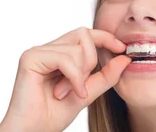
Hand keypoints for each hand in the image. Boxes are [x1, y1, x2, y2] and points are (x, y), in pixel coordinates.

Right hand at [0, 27, 130, 131]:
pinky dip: (74, 77)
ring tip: (68, 93)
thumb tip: (125, 58)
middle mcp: (46, 49)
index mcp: (56, 54)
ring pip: (76, 49)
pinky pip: (65, 59)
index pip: (83, 34)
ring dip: (80, 75)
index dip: (104, 37)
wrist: (34, 130)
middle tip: (83, 85)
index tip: (121, 49)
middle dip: (91, 60)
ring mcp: (37, 52)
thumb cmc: (52, 115)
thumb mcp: (87, 93)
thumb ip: (105, 76)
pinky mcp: (31, 58)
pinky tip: (70, 93)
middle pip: (82, 35)